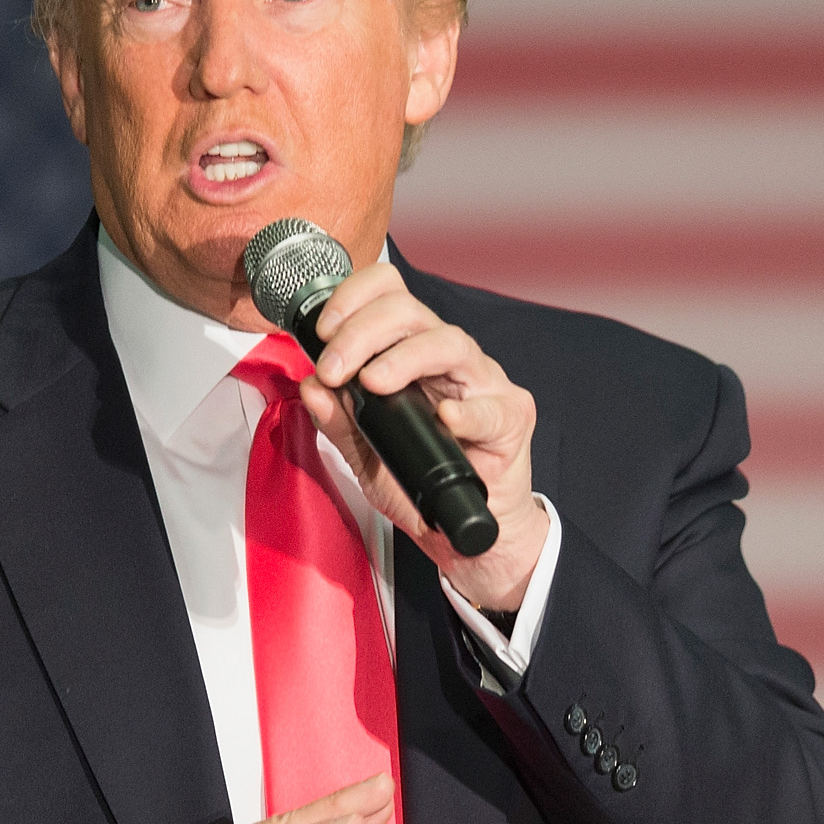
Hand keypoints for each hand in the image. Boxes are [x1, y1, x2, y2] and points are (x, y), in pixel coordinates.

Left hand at [294, 260, 551, 612]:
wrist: (464, 528)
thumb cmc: (421, 481)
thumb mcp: (364, 454)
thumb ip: (338, 420)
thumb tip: (312, 388)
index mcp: (413, 354)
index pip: (389, 295)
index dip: (354, 299)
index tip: (324, 333)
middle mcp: (448, 359)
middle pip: (412, 312)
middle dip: (363, 331)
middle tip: (336, 367)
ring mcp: (483, 384)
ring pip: (451, 343)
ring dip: (405, 358)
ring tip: (374, 383)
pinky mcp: (512, 417)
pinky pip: (493, 408)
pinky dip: (468, 412)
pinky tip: (445, 419)